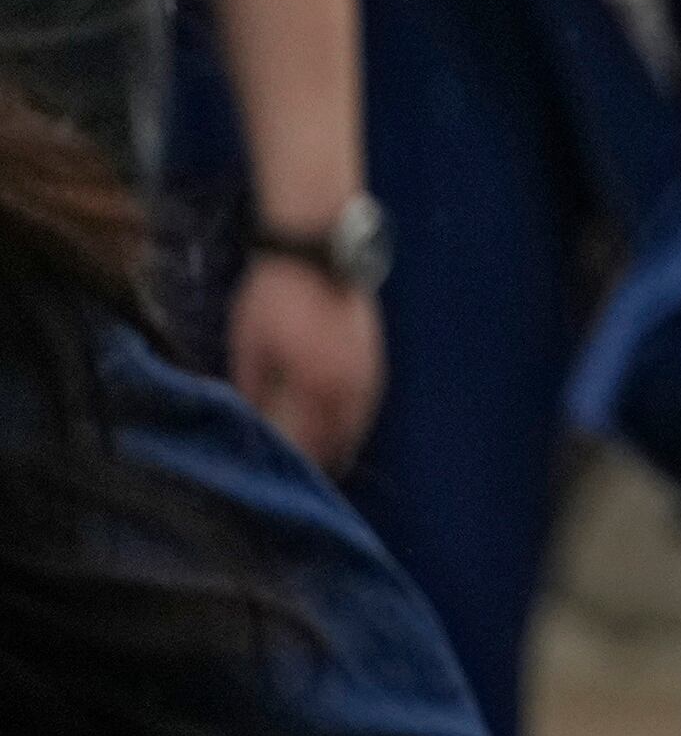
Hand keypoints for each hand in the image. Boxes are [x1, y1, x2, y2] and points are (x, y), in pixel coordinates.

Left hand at [228, 255, 382, 472]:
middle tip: (297, 482)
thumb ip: (251, 392)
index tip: (274, 483)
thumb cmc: (275, 298)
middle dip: (318, 465)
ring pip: (357, 429)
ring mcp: (369, 375)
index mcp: (316, 387)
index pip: (306, 444)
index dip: (291, 467)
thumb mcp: (249, 346)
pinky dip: (350, 425)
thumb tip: (250, 426)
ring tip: (317, 463)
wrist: (319, 252)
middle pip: (338, 444)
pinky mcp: (376, 362)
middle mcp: (350, 388)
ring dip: (337, 447)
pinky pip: (366, 408)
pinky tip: (334, 428)